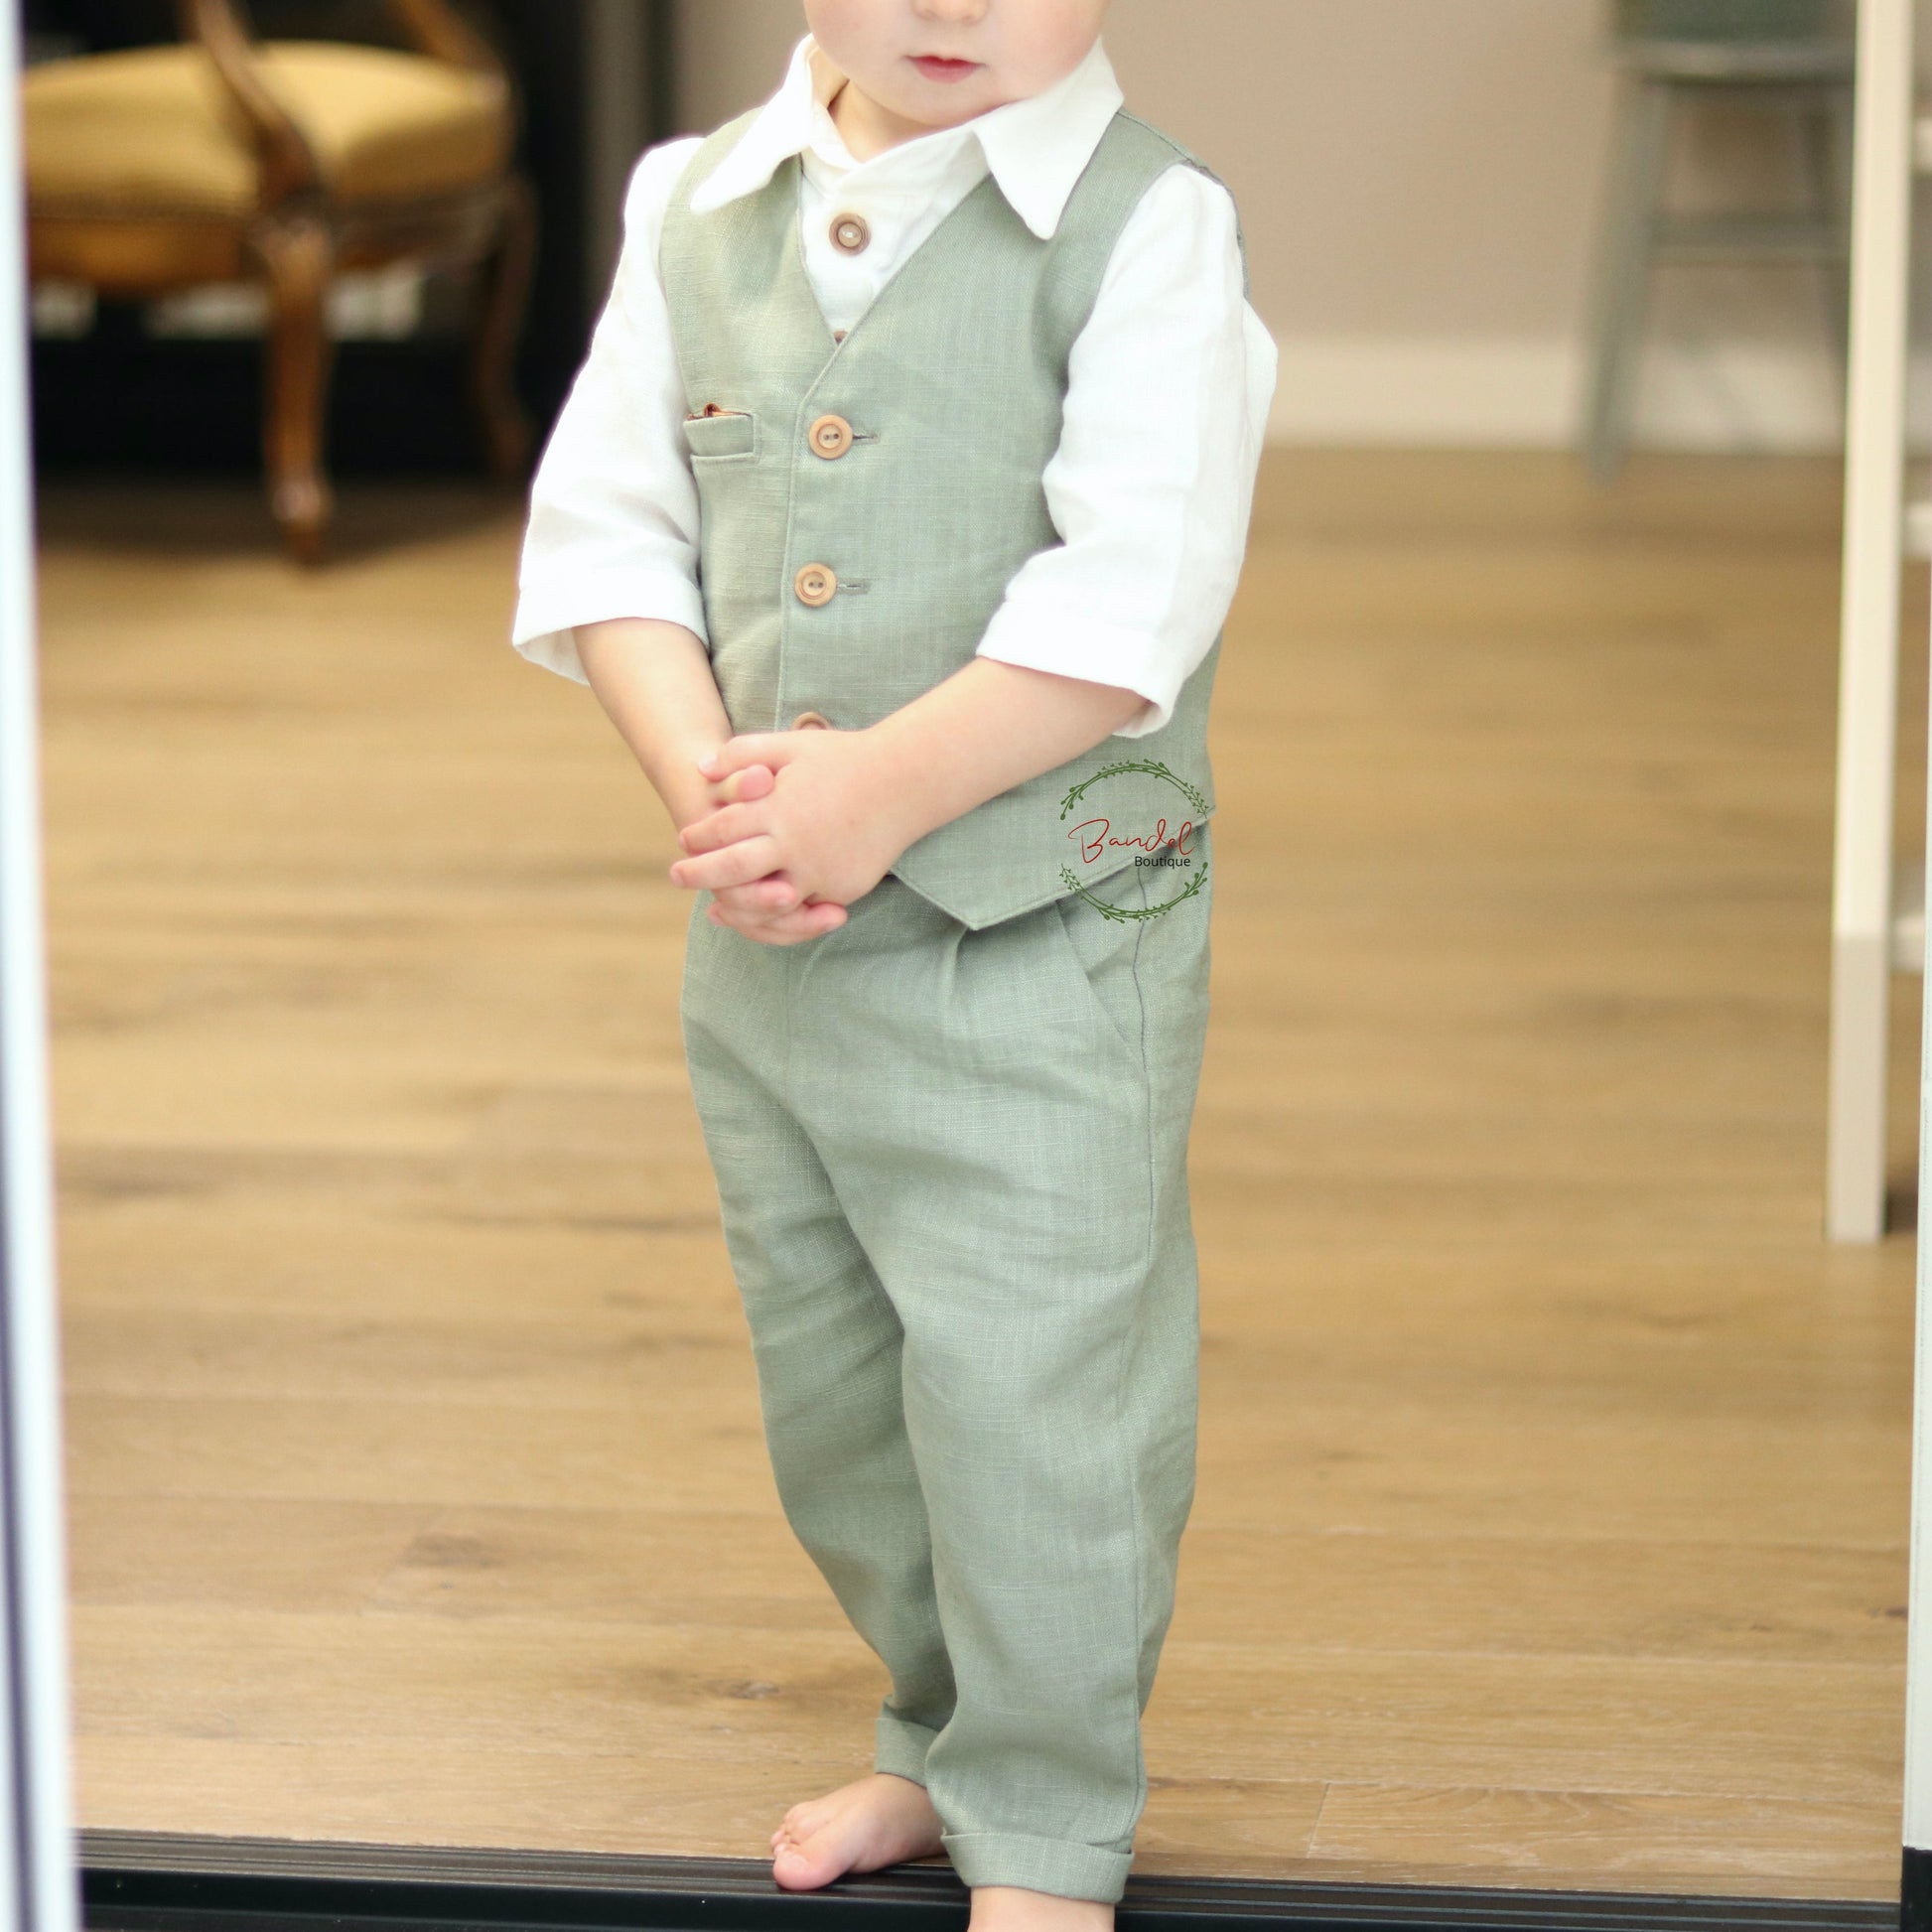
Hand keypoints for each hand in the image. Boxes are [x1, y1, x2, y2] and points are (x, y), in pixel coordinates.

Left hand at [671, 726, 910, 937]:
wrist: (904, 781)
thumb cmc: (844, 757)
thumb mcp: (791, 744)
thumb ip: (743, 753)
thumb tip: (701, 768)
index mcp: (778, 807)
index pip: (722, 829)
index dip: (698, 836)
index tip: (684, 839)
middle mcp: (795, 844)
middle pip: (732, 870)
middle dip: (700, 875)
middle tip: (677, 875)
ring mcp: (819, 872)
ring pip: (763, 903)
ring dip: (734, 907)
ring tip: (716, 906)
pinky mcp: (840, 890)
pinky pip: (801, 914)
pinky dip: (775, 918)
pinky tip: (758, 914)